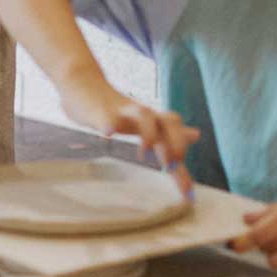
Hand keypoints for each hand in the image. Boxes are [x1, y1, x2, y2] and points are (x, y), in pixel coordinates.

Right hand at [58, 71, 199, 196]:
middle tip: (172, 168)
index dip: (184, 166)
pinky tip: (108, 136)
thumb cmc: (112, 106)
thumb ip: (166, 130)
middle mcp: (141, 114)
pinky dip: (109, 125)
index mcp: (152, 120)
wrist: (81, 80)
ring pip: (144, 113)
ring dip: (148, 133)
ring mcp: (120, 110)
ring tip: (144, 154)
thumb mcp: (143, 119)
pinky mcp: (98, 110)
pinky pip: (105, 116)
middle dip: (176, 144)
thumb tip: (196, 135)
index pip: (176, 139)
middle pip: (169, 121)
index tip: (188, 195)